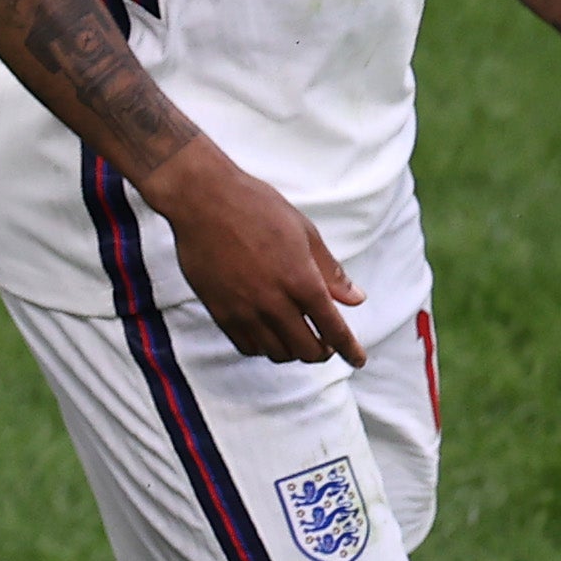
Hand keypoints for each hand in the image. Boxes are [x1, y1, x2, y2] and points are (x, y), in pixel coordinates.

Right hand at [156, 148, 367, 364]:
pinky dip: (263, 347)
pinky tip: (268, 332)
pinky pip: (247, 347)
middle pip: (306, 350)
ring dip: (293, 350)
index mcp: (301, 280)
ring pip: (277, 353)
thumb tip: (356, 298)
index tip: (358, 360)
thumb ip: (330, 271)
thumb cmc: (256, 207)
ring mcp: (244, 310)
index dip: (349, 350)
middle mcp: (274, 302)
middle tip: (325, 342)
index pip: (333, 329)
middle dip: (322, 351)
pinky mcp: (220, 312)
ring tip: (296, 335)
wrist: (203, 200)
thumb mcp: (304, 232)